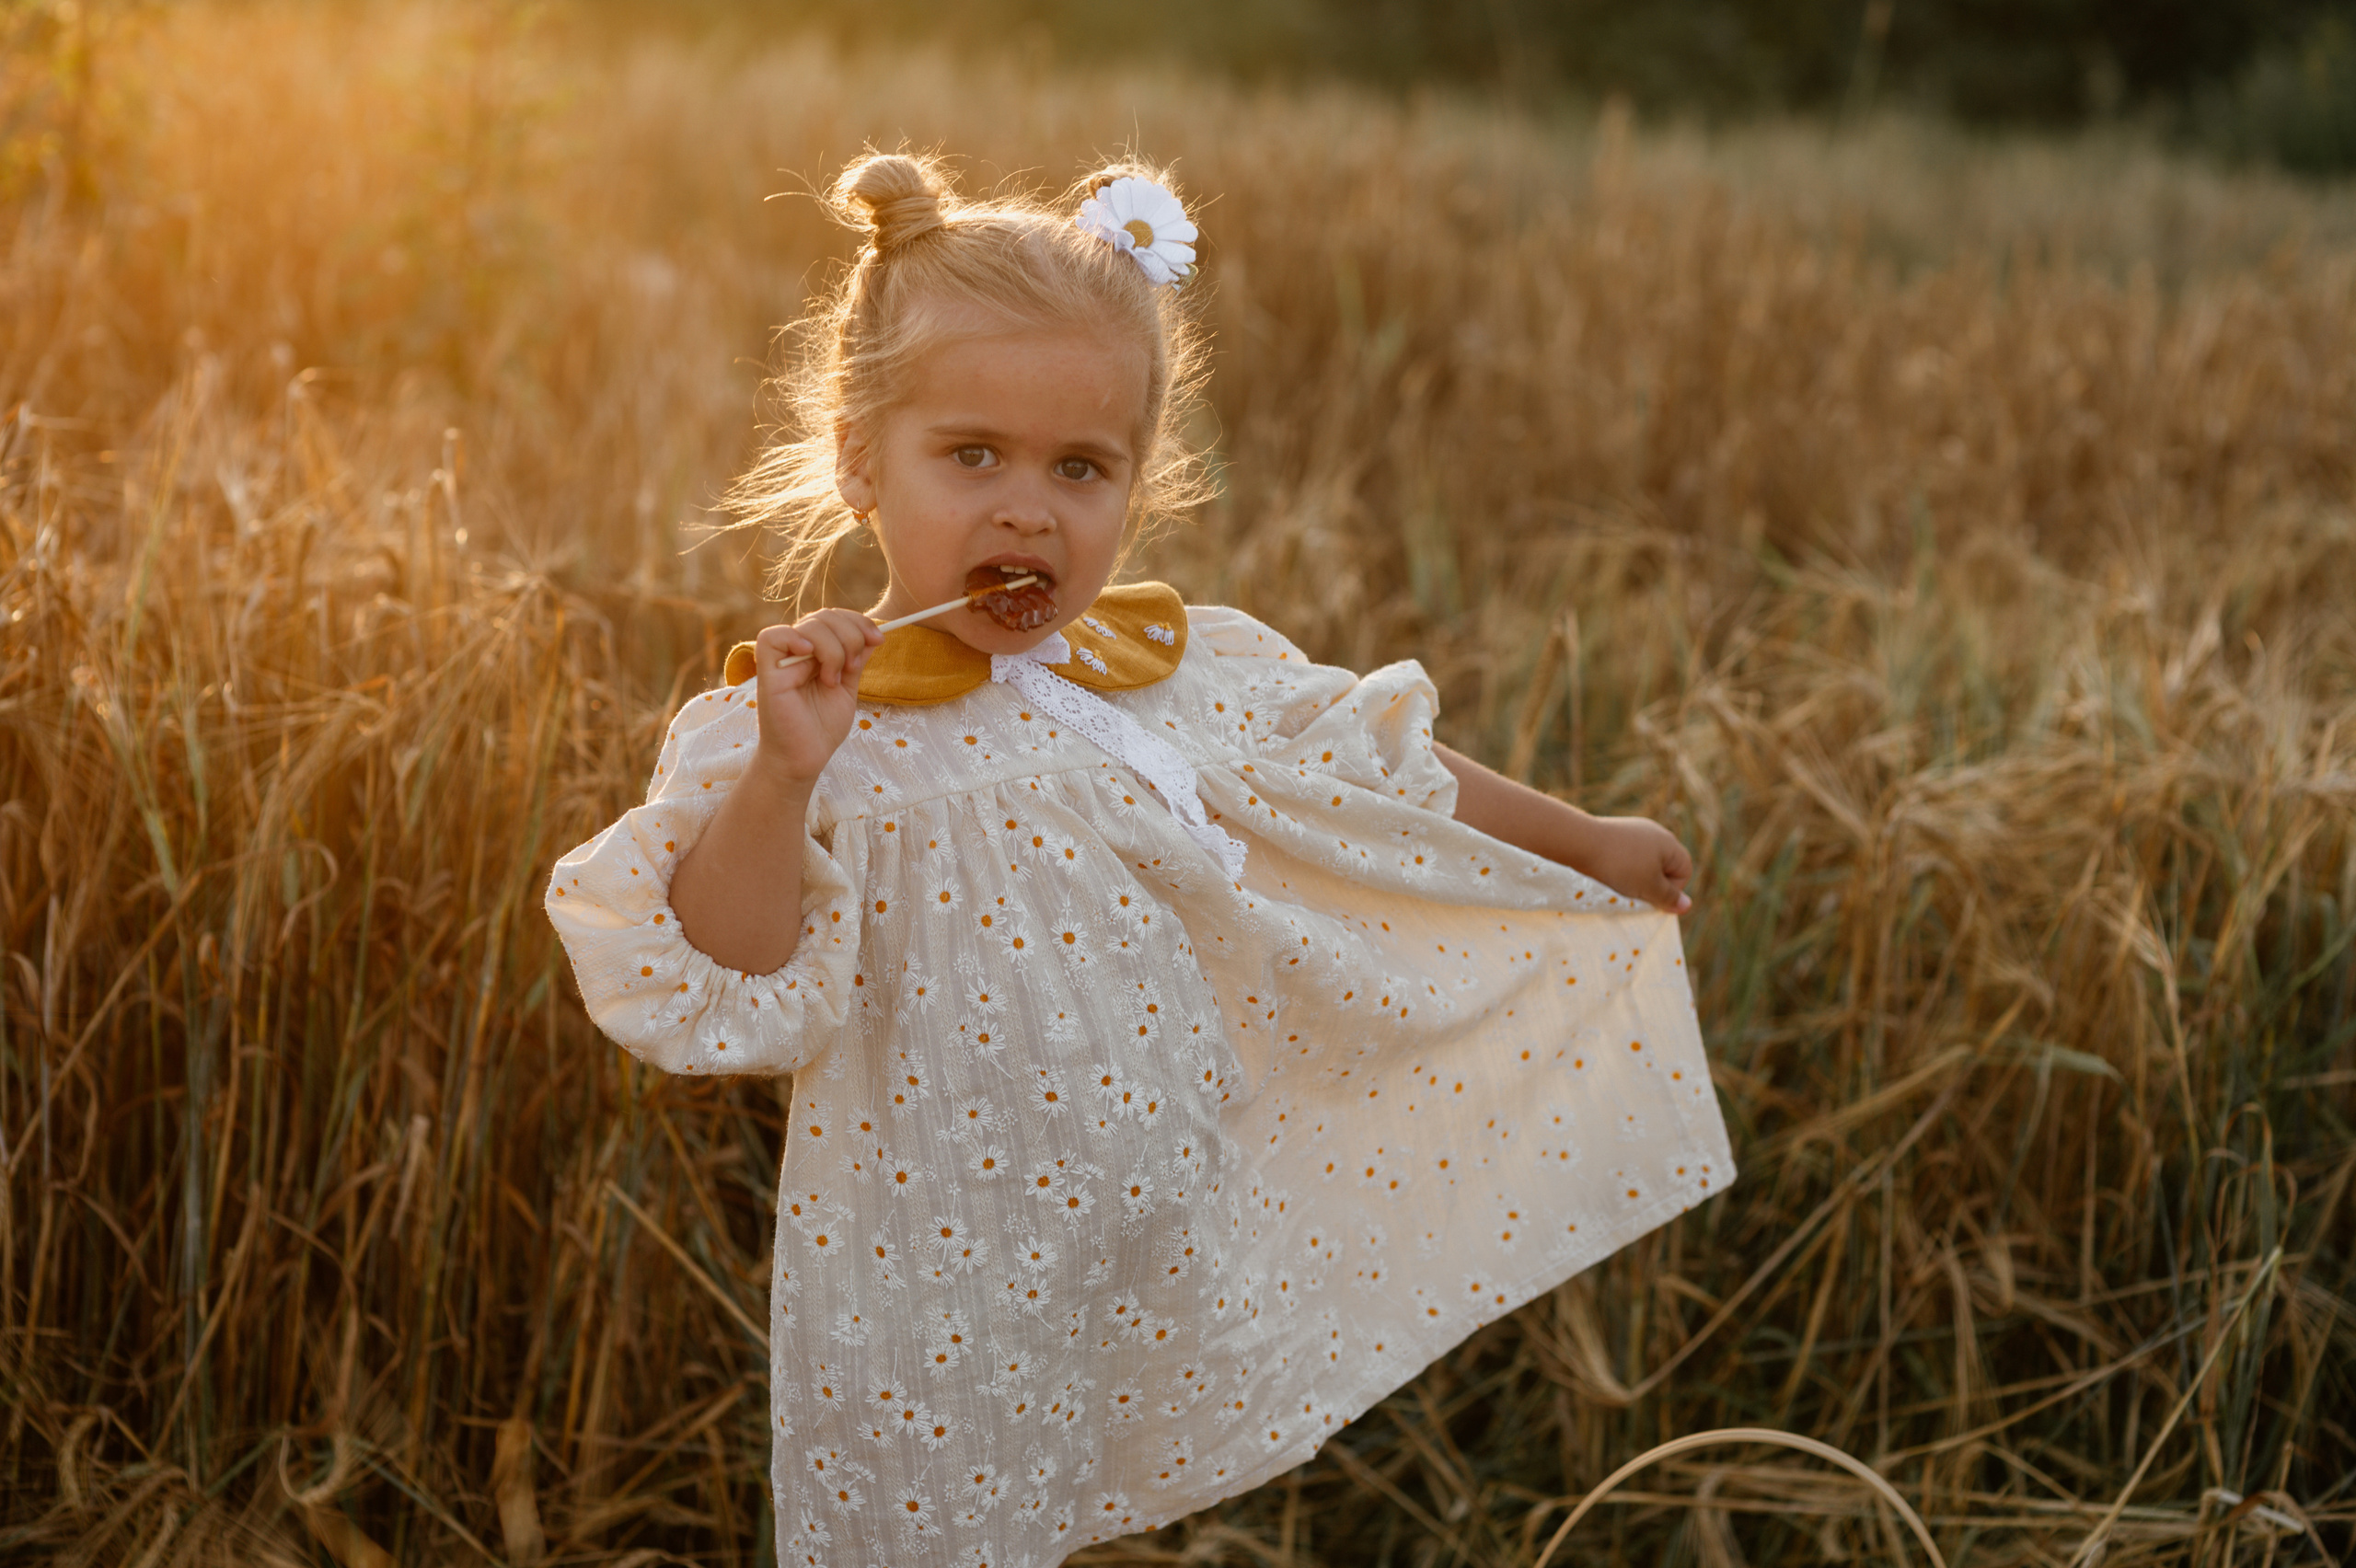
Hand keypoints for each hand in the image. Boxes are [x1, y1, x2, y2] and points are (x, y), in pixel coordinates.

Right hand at [748, 609, 882, 788]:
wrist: (804, 758)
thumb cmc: (822, 728)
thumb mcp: (848, 688)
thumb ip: (856, 660)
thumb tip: (873, 634)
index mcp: (816, 652)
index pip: (834, 618)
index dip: (858, 621)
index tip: (878, 640)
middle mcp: (797, 652)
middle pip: (824, 617)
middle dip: (850, 636)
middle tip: (853, 667)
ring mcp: (782, 661)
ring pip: (807, 625)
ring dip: (832, 648)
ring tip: (833, 679)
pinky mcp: (768, 674)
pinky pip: (771, 638)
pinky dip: (794, 639)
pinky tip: (809, 656)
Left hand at [1583, 816, 1694, 913]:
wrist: (1581, 842)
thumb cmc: (1620, 867)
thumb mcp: (1648, 888)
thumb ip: (1669, 898)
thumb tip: (1687, 905)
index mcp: (1669, 843)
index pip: (1684, 871)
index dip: (1671, 889)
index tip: (1651, 896)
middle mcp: (1655, 832)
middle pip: (1664, 866)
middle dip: (1652, 883)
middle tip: (1634, 891)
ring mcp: (1635, 830)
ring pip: (1643, 862)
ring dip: (1635, 876)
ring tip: (1618, 882)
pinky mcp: (1616, 832)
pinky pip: (1626, 854)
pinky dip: (1620, 865)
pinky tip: (1607, 870)